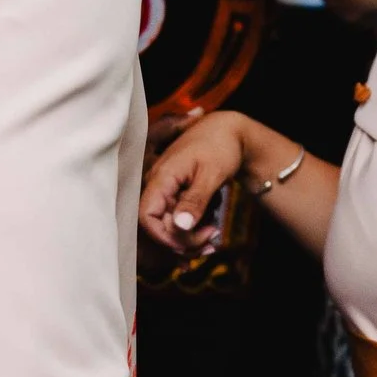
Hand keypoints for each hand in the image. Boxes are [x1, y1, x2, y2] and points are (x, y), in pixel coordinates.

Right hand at [140, 110, 250, 254]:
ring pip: (170, 225)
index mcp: (162, 177)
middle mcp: (159, 185)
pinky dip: (194, 229)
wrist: (230, 131)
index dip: (163, 236)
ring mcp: (167, 190)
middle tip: (211, 238)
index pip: (147, 216)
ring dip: (190, 238)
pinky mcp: (176, 194)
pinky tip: (211, 232)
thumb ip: (194, 201)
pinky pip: (179, 218)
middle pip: (160, 225)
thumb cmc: (221, 147)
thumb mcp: (211, 175)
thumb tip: (180, 227)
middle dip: (183, 240)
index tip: (188, 244)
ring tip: (214, 237)